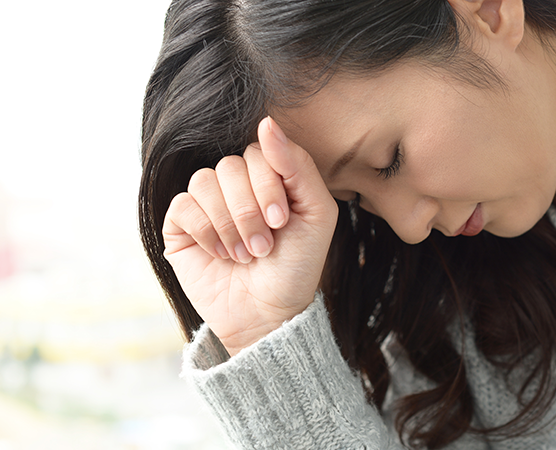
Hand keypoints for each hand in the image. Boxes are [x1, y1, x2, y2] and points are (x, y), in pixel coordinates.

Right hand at [162, 117, 337, 354]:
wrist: (269, 312)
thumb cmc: (297, 265)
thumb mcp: (316, 213)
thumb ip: (298, 165)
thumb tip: (266, 122)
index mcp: (269, 176)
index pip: (259, 151)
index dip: (267, 184)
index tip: (281, 220)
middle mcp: (235, 185)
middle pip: (230, 166)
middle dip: (249, 211)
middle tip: (264, 246)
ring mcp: (206, 204)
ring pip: (204, 182)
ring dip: (229, 224)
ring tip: (245, 254)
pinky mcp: (180, 226)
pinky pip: (183, 206)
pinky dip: (206, 232)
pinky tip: (222, 254)